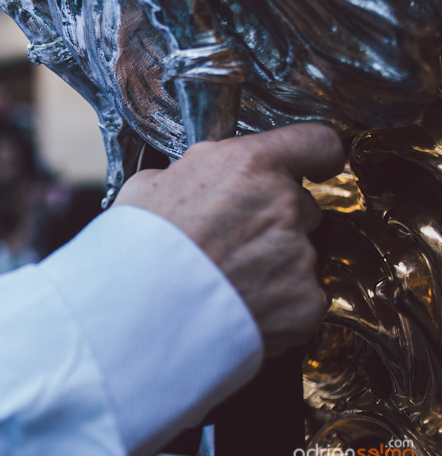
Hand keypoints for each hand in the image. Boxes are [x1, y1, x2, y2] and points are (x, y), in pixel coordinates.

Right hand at [115, 123, 344, 356]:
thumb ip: (191, 174)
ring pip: (297, 255)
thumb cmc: (138, 248)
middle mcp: (283, 204)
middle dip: (274, 221)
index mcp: (249, 165)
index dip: (317, 156)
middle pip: (300, 206)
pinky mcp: (305, 303)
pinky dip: (276, 306)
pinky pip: (300, 299)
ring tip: (224, 282)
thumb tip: (192, 179)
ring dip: (271, 266)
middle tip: (232, 243)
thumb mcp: (148, 186)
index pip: (316, 142)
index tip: (316, 166)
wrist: (140, 312)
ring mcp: (299, 256)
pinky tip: (238, 307)